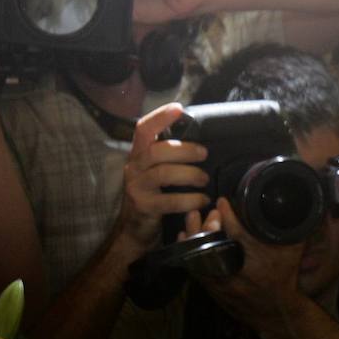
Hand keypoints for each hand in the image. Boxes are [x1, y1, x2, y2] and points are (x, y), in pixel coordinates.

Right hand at [115, 102, 210, 249]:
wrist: (135, 230)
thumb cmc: (153, 195)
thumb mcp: (156, 171)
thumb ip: (168, 155)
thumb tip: (198, 139)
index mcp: (139, 155)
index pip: (144, 129)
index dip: (160, 117)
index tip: (179, 109)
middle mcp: (134, 168)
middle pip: (156, 150)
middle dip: (184, 149)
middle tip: (204, 154)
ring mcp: (136, 188)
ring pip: (163, 173)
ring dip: (190, 174)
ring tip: (205, 179)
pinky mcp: (143, 207)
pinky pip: (169, 201)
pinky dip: (190, 199)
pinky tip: (202, 200)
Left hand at [193, 197, 305, 326]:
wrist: (275, 311)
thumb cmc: (284, 277)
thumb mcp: (293, 252)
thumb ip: (292, 229)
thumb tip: (295, 203)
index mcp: (260, 262)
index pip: (240, 236)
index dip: (229, 217)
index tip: (222, 201)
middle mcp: (239, 274)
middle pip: (214, 248)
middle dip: (206, 228)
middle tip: (205, 212)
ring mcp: (223, 284)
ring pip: (201, 260)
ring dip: (193, 238)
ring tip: (191, 219)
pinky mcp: (214, 289)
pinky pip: (195, 269)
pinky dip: (188, 252)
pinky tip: (184, 237)